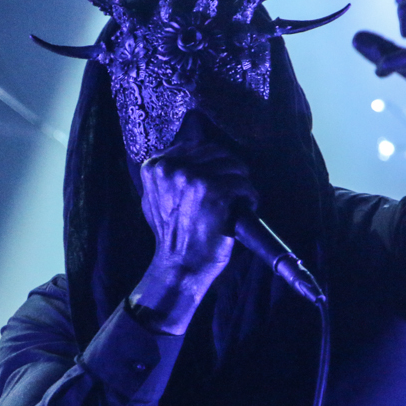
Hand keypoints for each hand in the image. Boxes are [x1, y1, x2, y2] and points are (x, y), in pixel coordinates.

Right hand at [131, 111, 256, 333]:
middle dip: (229, 169)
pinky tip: (245, 208)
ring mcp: (194, 178)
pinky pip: (244, 184)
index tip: (218, 177)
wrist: (180, 265)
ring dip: (241, 183)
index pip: (196, 146)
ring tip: (239, 200)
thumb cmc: (171, 235)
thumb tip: (189, 140)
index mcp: (156, 167)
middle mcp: (173, 168)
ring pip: (234, 166)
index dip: (213, 161)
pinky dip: (250, 197)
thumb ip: (168, 173)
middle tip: (232, 189)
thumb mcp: (155, 198)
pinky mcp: (215, 192)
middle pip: (217, 152)